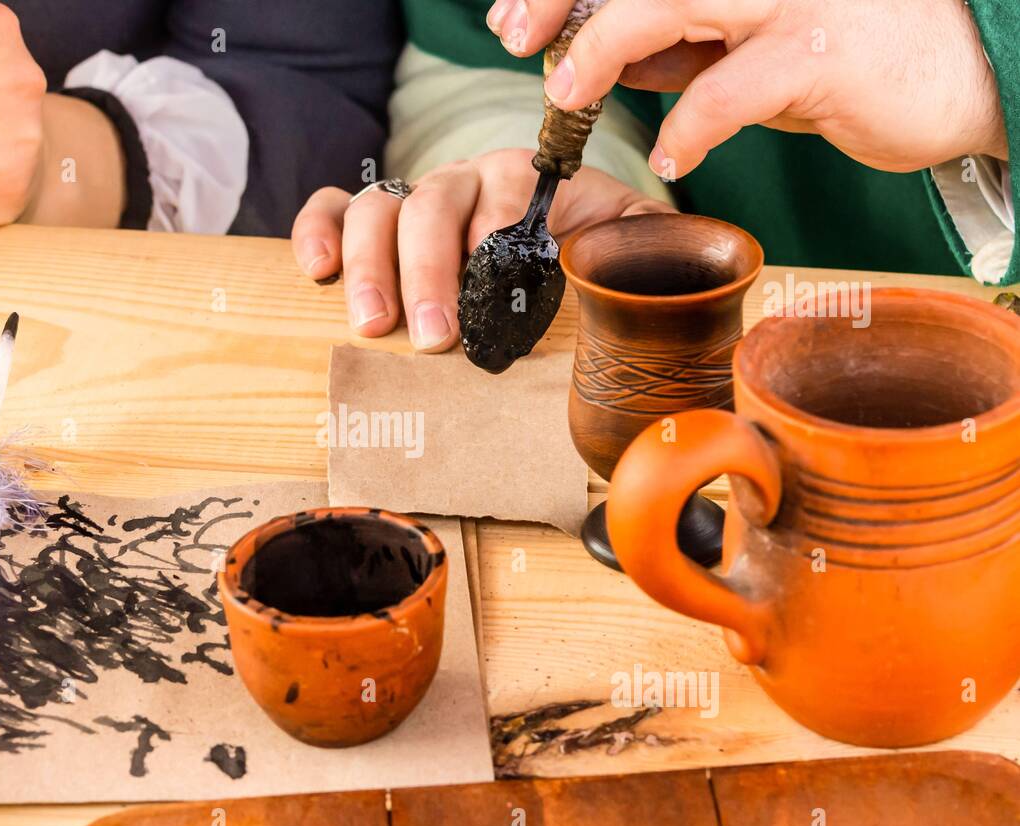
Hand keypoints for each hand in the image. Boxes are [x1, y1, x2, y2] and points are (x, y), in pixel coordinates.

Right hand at [291, 150, 672, 351]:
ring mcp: (413, 200)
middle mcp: (461, 183)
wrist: (541, 231)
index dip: (495, 230)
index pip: (503, 193)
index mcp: (522, 181)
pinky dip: (317, 232)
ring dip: (371, 266)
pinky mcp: (373, 220)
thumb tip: (675, 259)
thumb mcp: (619, 233)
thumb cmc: (577, 240)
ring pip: (377, 211)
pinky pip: (331, 209)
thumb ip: (644, 241)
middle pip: (432, 207)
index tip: (494, 276)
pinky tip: (317, 271)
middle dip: (430, 271)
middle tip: (435, 335)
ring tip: (375, 325)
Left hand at [488, 0, 1008, 175]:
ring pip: (674, 0)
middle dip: (566, 1)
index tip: (515, 16)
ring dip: (606, 45)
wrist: (967, 75)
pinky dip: (691, 123)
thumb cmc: (854, 56)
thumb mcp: (753, 43)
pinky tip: (671, 152)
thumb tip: (603, 63)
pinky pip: (734, 86)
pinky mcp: (825, 50)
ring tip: (568, 94)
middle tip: (515, 39)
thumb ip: (684, 46)